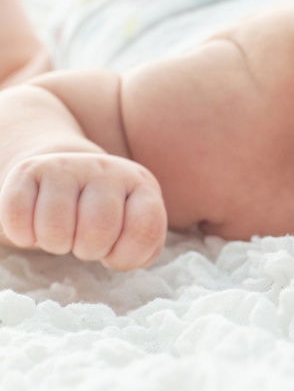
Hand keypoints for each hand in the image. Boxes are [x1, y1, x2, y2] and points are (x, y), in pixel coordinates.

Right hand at [0, 152, 166, 269]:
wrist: (66, 178)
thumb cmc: (107, 215)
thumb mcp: (134, 228)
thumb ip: (142, 247)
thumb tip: (122, 258)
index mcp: (141, 186)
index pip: (144, 228)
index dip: (125, 255)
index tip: (114, 252)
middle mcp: (107, 169)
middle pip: (98, 229)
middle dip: (89, 250)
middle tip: (84, 243)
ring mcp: (68, 166)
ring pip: (55, 226)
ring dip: (55, 244)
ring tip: (62, 233)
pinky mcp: (29, 170)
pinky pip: (18, 216)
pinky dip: (23, 235)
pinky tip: (34, 228)